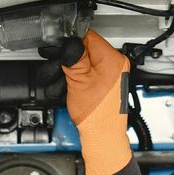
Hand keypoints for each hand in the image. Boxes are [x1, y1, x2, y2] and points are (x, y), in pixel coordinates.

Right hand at [60, 30, 132, 174]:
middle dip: (68, 59)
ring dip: (70, 71)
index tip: (58, 49)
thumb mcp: (78, 81)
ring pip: (85, 62)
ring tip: (63, 83)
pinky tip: (71, 88)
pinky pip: (89, 74)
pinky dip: (77, 79)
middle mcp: (116, 65)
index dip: (70, 43)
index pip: (88, 36)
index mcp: (113, 59)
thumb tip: (68, 41)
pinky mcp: (106, 84)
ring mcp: (111, 75)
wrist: (102, 138)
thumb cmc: (96, 117)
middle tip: (58, 69)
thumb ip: (73, 57)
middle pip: (86, 49)